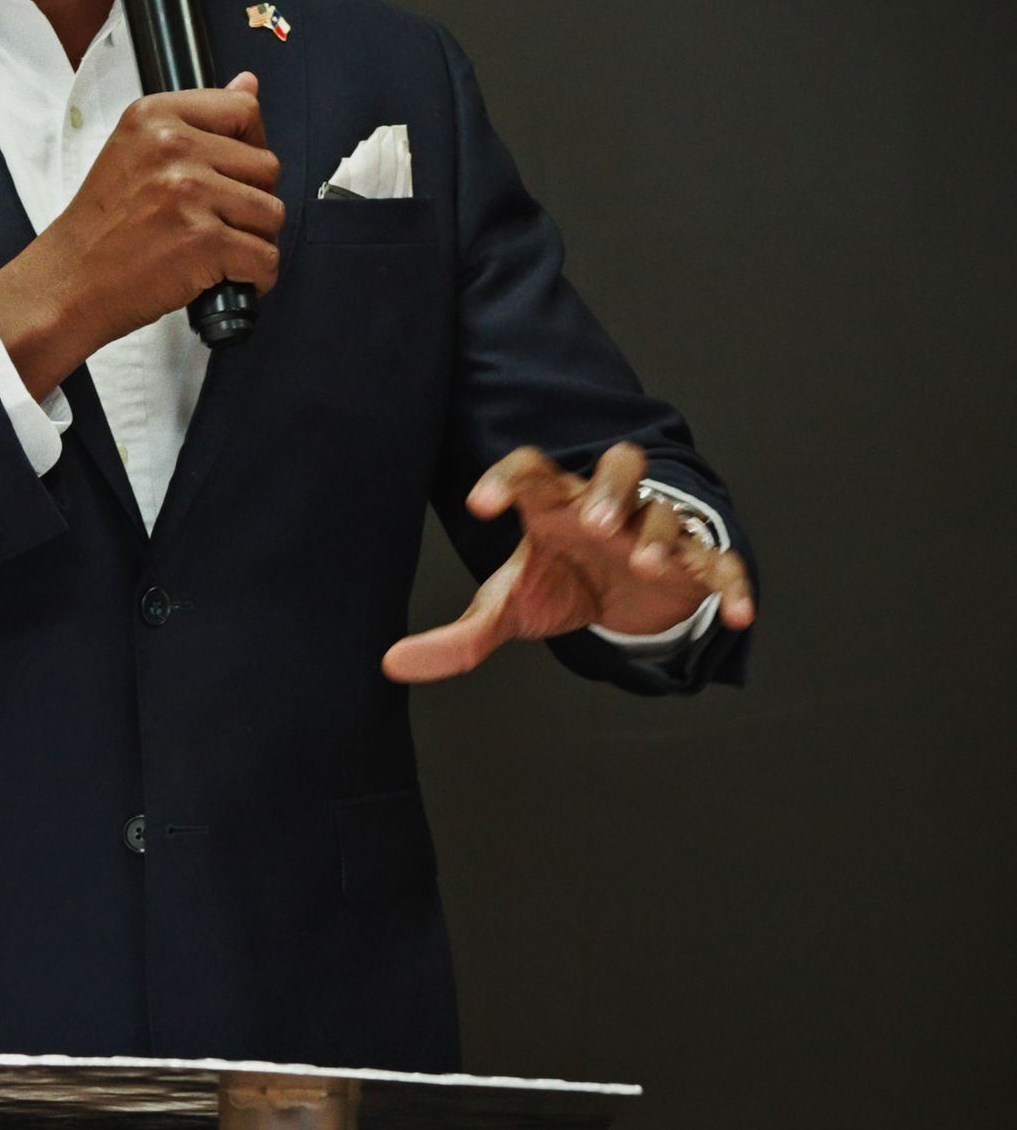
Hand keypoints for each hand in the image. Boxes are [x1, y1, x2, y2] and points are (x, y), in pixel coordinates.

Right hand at [0, 71, 283, 393]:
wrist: (67, 283)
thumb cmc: (99, 228)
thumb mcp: (135, 152)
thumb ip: (196, 120)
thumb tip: (248, 84)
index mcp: (154, 117)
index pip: (243, 110)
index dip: (252, 146)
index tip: (235, 172)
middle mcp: (172, 147)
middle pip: (265, 166)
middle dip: (253, 200)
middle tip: (220, 222)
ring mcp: (189, 193)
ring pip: (271, 213)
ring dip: (256, 240)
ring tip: (222, 251)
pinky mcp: (203, 241)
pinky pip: (266, 257)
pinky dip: (257, 277)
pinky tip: (228, 278)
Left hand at [382, 441, 756, 684]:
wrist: (622, 598)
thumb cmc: (561, 581)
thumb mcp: (509, 608)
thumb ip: (457, 636)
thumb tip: (392, 663)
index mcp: (556, 505)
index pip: (531, 472)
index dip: (504, 480)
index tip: (477, 505)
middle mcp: (608, 508)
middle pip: (619, 466)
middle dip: (611, 488)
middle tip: (593, 519)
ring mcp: (655, 532)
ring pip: (665, 510)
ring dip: (657, 532)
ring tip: (645, 561)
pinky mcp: (694, 565)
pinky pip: (720, 563)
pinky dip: (732, 583)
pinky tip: (737, 612)